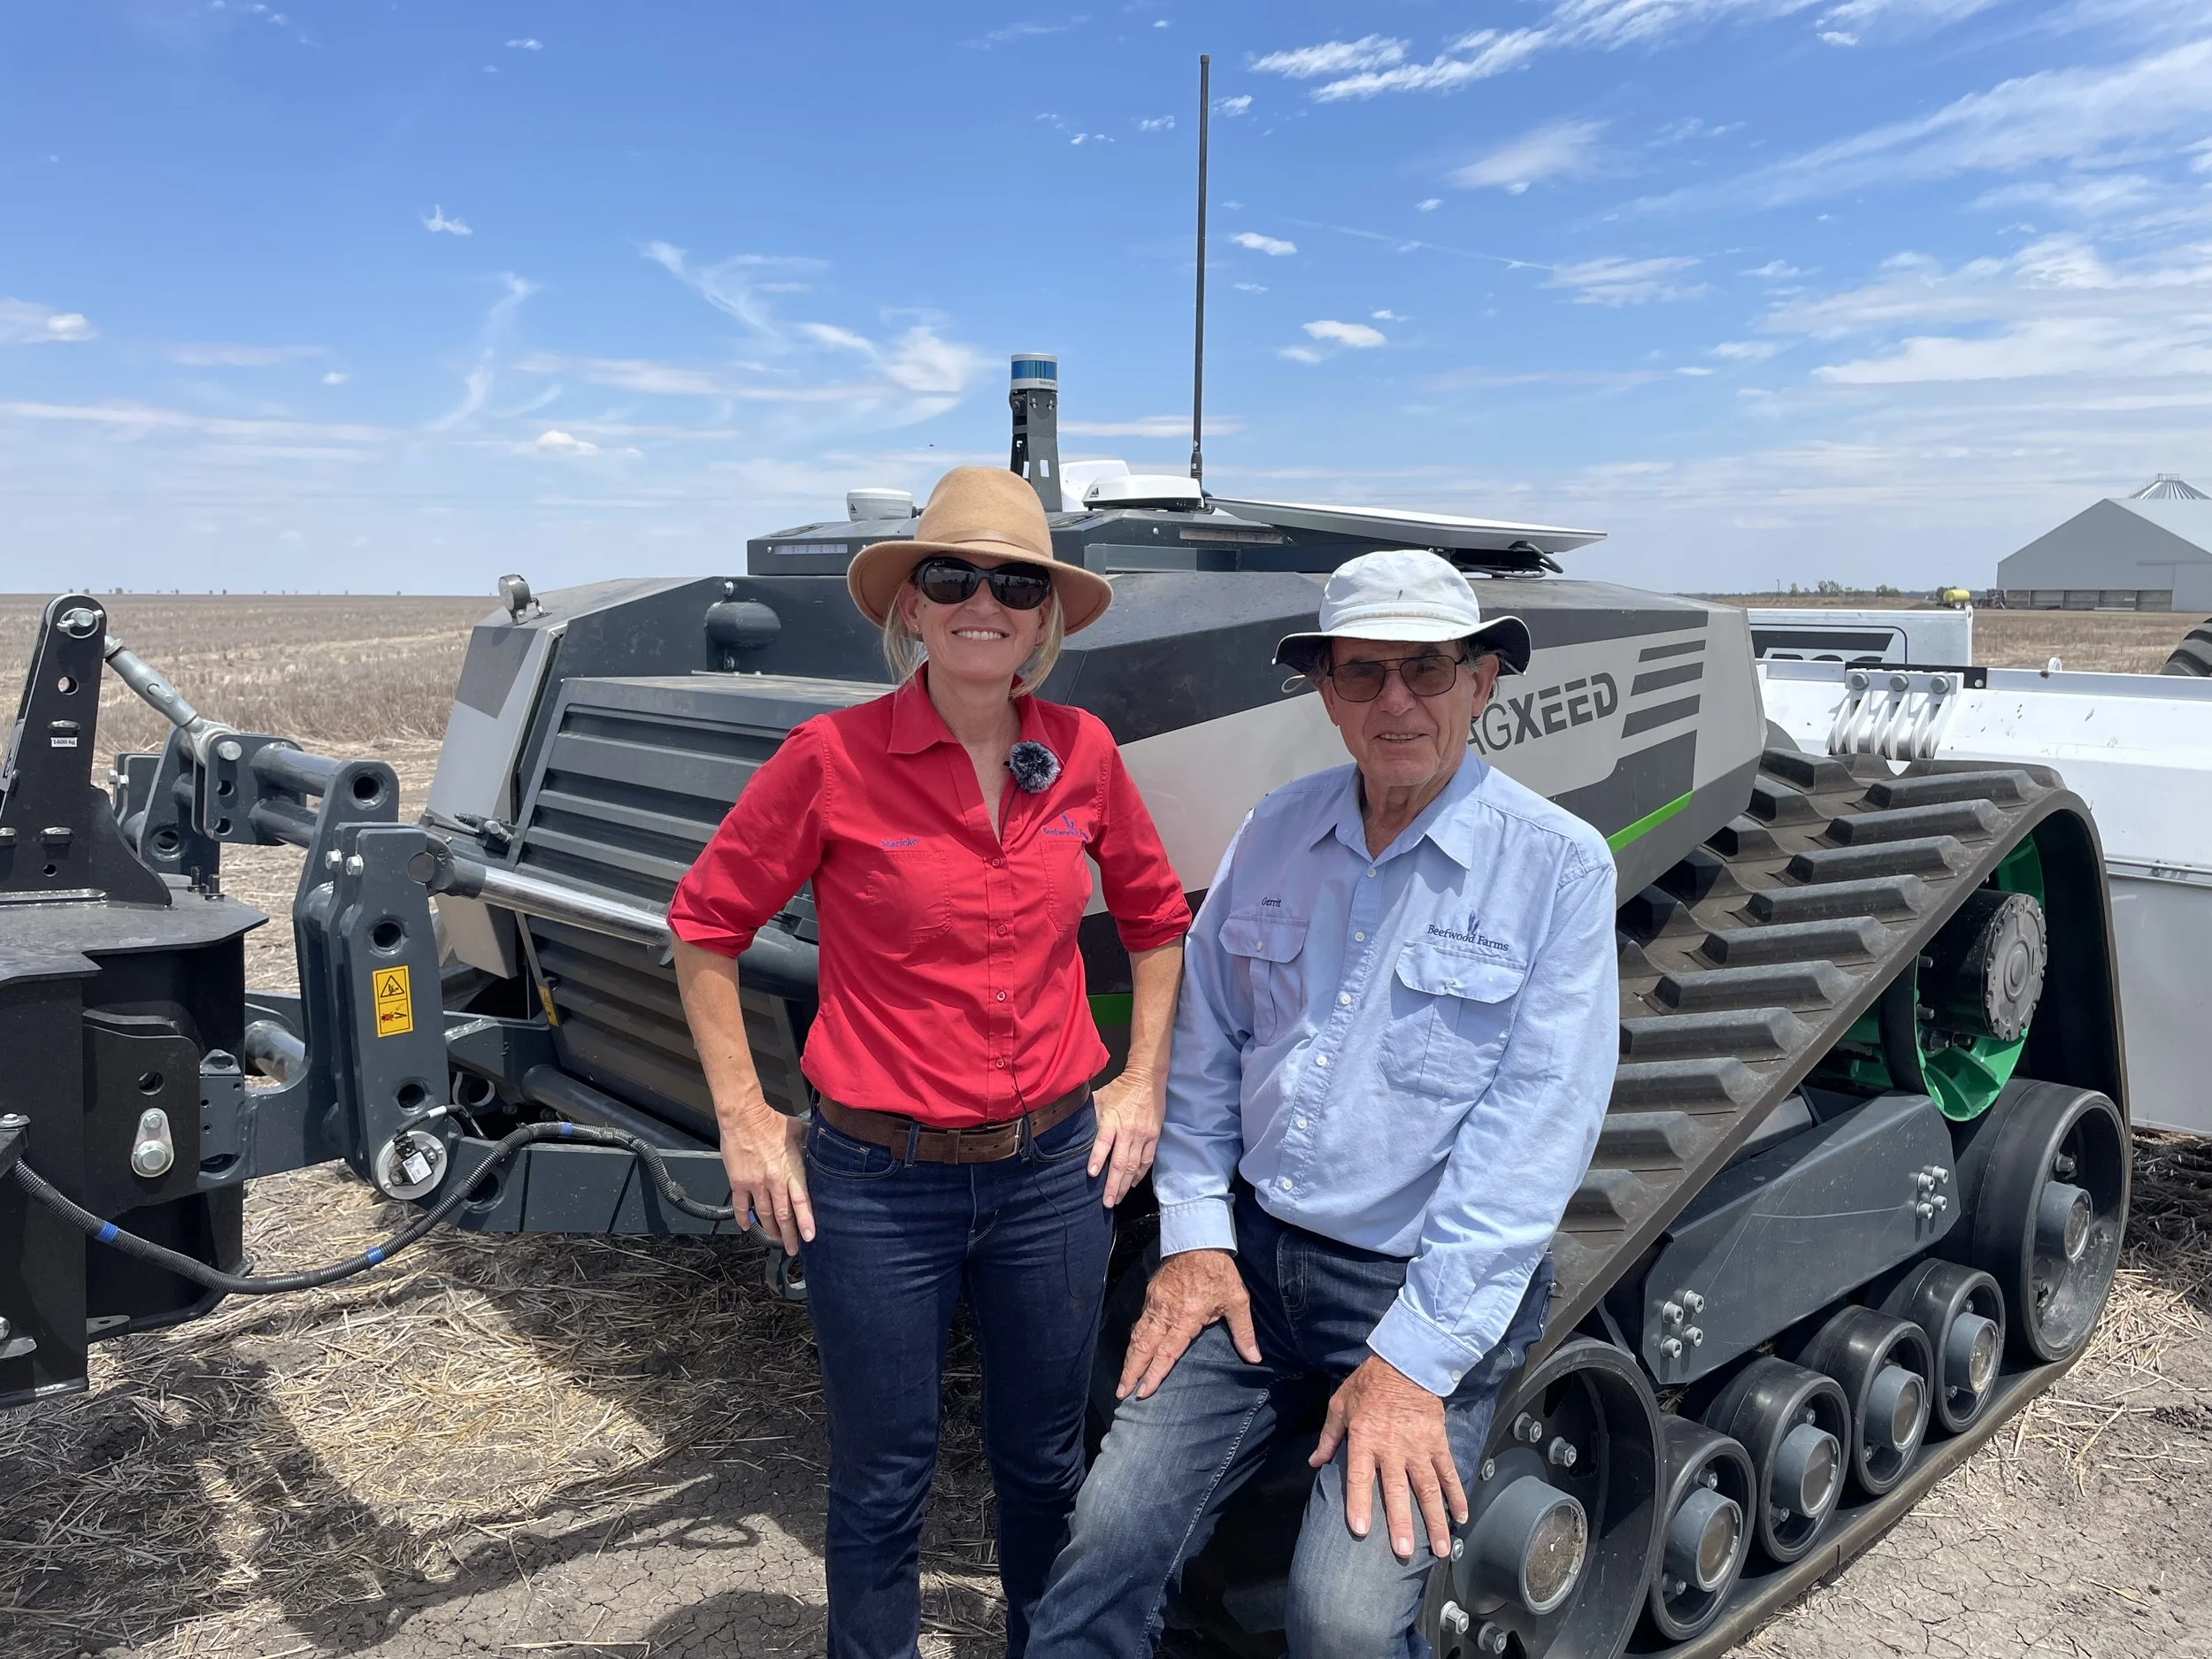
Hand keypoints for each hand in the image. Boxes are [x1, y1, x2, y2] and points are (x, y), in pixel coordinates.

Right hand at [717, 1105, 812, 1255]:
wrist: (743, 1117)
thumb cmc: (771, 1122)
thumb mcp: (799, 1132)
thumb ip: (809, 1146)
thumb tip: (820, 1150)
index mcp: (791, 1170)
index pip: (802, 1201)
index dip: (806, 1221)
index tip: (809, 1236)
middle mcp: (774, 1181)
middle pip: (783, 1215)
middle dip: (789, 1235)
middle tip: (793, 1248)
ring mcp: (755, 1184)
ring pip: (763, 1215)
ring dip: (770, 1229)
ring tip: (775, 1239)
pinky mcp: (738, 1182)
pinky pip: (740, 1206)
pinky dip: (744, 1219)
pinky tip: (748, 1227)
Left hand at [1087, 1069, 1163, 1208]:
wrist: (1148, 1079)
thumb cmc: (1120, 1088)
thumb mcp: (1101, 1096)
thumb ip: (1090, 1114)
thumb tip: (1074, 1127)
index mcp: (1112, 1120)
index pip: (1103, 1142)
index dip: (1097, 1158)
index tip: (1092, 1174)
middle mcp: (1128, 1131)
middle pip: (1120, 1162)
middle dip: (1114, 1184)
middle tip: (1107, 1202)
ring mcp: (1143, 1136)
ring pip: (1134, 1166)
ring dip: (1126, 1185)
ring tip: (1118, 1199)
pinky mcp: (1154, 1137)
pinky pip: (1147, 1160)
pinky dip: (1140, 1174)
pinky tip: (1133, 1184)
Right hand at [1118, 1248, 1261, 1400]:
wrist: (1198, 1239)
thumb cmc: (1220, 1272)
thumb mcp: (1237, 1301)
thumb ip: (1244, 1332)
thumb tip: (1255, 1358)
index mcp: (1187, 1317)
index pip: (1167, 1352)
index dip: (1155, 1374)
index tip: (1144, 1391)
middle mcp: (1166, 1313)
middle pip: (1144, 1347)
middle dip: (1132, 1371)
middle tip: (1122, 1393)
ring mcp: (1155, 1303)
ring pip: (1138, 1335)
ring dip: (1129, 1358)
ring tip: (1122, 1379)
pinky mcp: (1151, 1294)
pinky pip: (1140, 1322)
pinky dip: (1134, 1340)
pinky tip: (1132, 1351)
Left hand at [1311, 1355, 1466, 1561]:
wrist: (1406, 1361)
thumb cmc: (1368, 1384)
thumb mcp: (1340, 1405)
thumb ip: (1329, 1437)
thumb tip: (1314, 1462)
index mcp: (1365, 1439)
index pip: (1360, 1477)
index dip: (1359, 1503)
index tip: (1360, 1530)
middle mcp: (1392, 1448)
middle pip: (1397, 1491)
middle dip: (1401, 1523)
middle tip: (1404, 1552)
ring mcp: (1418, 1447)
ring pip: (1428, 1489)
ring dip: (1434, 1519)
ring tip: (1440, 1547)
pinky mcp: (1438, 1442)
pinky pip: (1448, 1472)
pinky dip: (1457, 1495)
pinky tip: (1461, 1517)